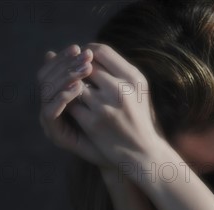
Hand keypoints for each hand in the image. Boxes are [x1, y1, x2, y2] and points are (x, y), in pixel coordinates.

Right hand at [36, 44, 114, 169]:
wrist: (122, 157)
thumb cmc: (116, 127)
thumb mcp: (107, 99)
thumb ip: (94, 78)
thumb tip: (91, 50)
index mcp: (59, 96)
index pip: (52, 69)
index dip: (64, 58)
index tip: (80, 48)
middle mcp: (51, 107)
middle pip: (44, 78)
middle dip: (63, 65)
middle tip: (81, 57)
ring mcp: (50, 122)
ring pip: (46, 93)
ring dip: (63, 78)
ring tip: (82, 70)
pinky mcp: (55, 135)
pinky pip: (50, 112)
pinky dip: (62, 98)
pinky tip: (77, 88)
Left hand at [66, 43, 167, 166]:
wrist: (144, 153)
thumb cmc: (138, 118)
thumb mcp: (137, 90)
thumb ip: (117, 70)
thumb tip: (85, 51)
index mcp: (133, 78)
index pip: (101, 51)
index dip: (86, 53)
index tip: (81, 60)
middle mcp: (121, 89)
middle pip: (85, 66)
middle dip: (76, 70)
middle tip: (72, 75)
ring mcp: (105, 107)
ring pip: (75, 85)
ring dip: (71, 87)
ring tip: (72, 92)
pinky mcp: (93, 123)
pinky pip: (71, 105)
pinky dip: (69, 104)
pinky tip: (72, 108)